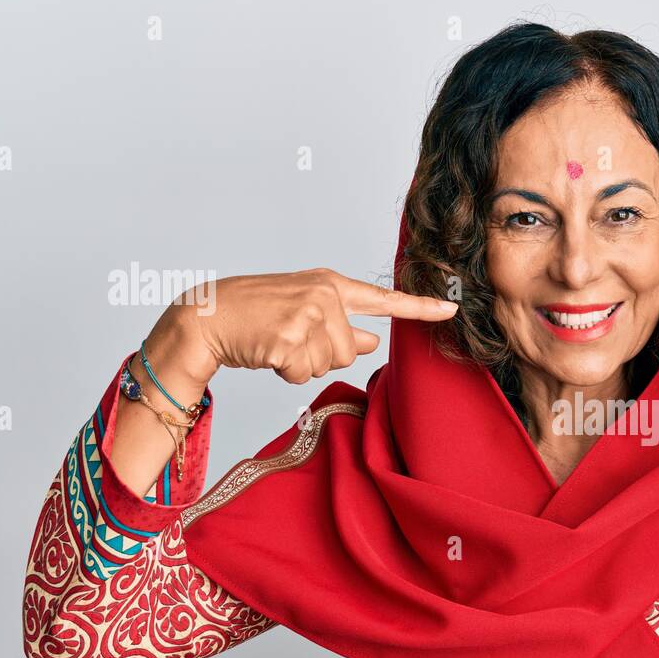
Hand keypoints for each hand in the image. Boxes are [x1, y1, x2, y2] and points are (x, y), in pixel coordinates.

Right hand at [155, 267, 456, 385]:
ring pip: (328, 364)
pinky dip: (284, 371)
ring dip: (301, 364)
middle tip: (288, 338)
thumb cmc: (255, 315)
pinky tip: (266, 350)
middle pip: (349, 352)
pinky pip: (302, 373)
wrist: (207, 315)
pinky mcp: (289, 337)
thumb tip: (371, 342)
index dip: (420, 307)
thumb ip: (340, 326)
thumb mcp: (304, 313)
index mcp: (330, 285)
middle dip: (320, 356)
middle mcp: (324, 295)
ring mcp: (307, 314)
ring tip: (276, 342)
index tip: (451, 309)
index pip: (384, 299)